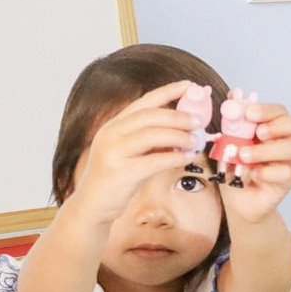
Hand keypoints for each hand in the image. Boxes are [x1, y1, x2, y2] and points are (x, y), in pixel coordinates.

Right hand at [70, 82, 198, 224]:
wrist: (92, 206)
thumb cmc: (116, 179)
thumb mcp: (131, 153)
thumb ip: (151, 140)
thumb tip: (185, 130)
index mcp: (114, 125)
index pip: (144, 102)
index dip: (168, 91)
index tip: (190, 85)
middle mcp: (111, 134)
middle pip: (150, 116)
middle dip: (178, 116)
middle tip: (198, 122)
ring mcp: (114, 152)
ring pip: (152, 135)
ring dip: (179, 136)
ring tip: (195, 141)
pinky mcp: (121, 173)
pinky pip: (154, 161)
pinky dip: (175, 158)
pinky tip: (187, 158)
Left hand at [218, 104, 290, 222]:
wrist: (237, 200)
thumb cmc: (236, 168)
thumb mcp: (229, 142)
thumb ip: (233, 121)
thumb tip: (234, 95)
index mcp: (273, 129)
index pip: (281, 111)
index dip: (268, 109)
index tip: (248, 113)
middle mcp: (286, 142)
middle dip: (278, 124)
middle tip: (258, 133)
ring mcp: (289, 162)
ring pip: (290, 149)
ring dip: (264, 151)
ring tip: (243, 156)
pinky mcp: (286, 182)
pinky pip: (283, 173)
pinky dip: (264, 172)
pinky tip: (252, 175)